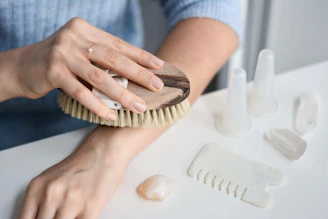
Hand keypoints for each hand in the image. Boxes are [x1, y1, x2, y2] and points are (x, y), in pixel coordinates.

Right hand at [15, 17, 163, 118]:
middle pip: (113, 59)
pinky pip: (80, 92)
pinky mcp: (52, 71)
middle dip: (138, 74)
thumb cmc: (59, 61)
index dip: (141, 56)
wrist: (23, 66)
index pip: (119, 44)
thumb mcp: (81, 51)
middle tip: (157, 86)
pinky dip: (97, 105)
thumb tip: (135, 71)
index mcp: (85, 30)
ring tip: (138, 106)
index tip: (159, 66)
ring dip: (121, 94)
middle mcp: (74, 38)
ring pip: (99, 77)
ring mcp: (63, 53)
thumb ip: (102, 57)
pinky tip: (110, 115)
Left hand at [18, 129, 127, 218]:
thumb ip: (41, 201)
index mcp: (37, 187)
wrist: (106, 150)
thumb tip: (41, 217)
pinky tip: (80, 216)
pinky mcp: (89, 209)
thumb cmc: (83, 163)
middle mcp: (51, 195)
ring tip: (72, 214)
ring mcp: (70, 203)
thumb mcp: (52, 179)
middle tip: (58, 216)